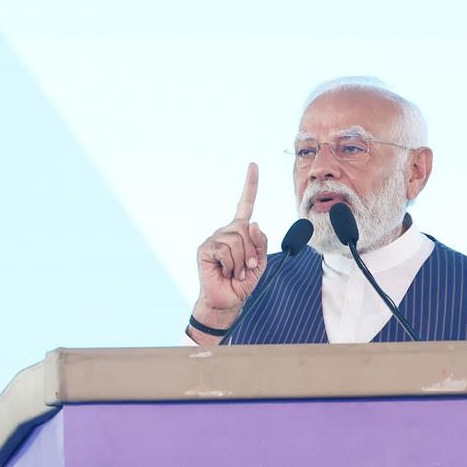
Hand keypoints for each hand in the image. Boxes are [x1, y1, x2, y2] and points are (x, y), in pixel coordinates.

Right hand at [189, 163, 267, 339]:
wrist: (228, 302)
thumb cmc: (243, 282)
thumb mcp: (260, 262)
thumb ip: (261, 242)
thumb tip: (252, 222)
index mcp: (240, 232)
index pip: (245, 204)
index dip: (250, 185)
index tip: (253, 165)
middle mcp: (226, 231)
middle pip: (246, 229)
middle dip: (252, 252)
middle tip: (247, 269)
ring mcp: (214, 239)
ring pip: (237, 240)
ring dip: (243, 261)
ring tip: (236, 273)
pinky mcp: (205, 249)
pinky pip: (226, 250)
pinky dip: (232, 265)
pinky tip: (226, 272)